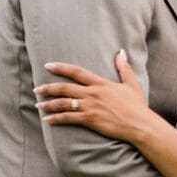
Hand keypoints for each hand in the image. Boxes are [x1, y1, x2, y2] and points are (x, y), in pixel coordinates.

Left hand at [34, 50, 151, 142]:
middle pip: (65, 88)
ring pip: (64, 103)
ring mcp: (90, 107)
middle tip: (37, 89)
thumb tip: (121, 52)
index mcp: (101, 84)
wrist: (139, 124)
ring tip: (38, 104)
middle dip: (48, 88)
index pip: (77, 72)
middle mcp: (93, 93)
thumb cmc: (136, 105)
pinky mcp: (90, 119)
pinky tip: (48, 119)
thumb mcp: (131, 84)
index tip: (48, 65)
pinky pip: (69, 118)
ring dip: (49, 104)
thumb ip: (124, 67)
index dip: (61, 67)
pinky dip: (56, 118)